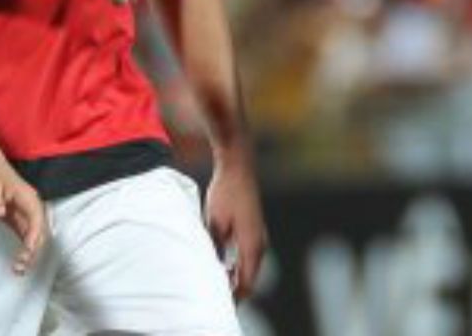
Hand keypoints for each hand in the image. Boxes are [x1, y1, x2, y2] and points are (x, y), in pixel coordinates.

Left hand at [0, 157, 47, 275]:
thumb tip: (0, 211)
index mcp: (27, 197)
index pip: (36, 218)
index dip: (34, 235)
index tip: (28, 249)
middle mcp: (31, 207)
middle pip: (39, 231)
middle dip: (33, 250)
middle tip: (21, 264)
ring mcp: (26, 214)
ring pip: (34, 237)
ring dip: (29, 253)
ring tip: (19, 269)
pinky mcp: (19, 220)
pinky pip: (26, 237)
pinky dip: (25, 250)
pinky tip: (19, 262)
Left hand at [205, 153, 266, 299]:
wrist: (238, 169)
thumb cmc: (225, 193)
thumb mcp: (214, 222)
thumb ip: (214, 247)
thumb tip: (211, 266)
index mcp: (251, 245)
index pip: (246, 282)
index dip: (234, 296)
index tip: (218, 301)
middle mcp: (260, 245)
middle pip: (250, 278)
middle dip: (233, 289)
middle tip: (213, 295)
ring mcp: (260, 238)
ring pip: (250, 268)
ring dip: (235, 277)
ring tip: (216, 282)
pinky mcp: (255, 231)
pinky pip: (248, 256)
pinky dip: (237, 265)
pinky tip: (222, 265)